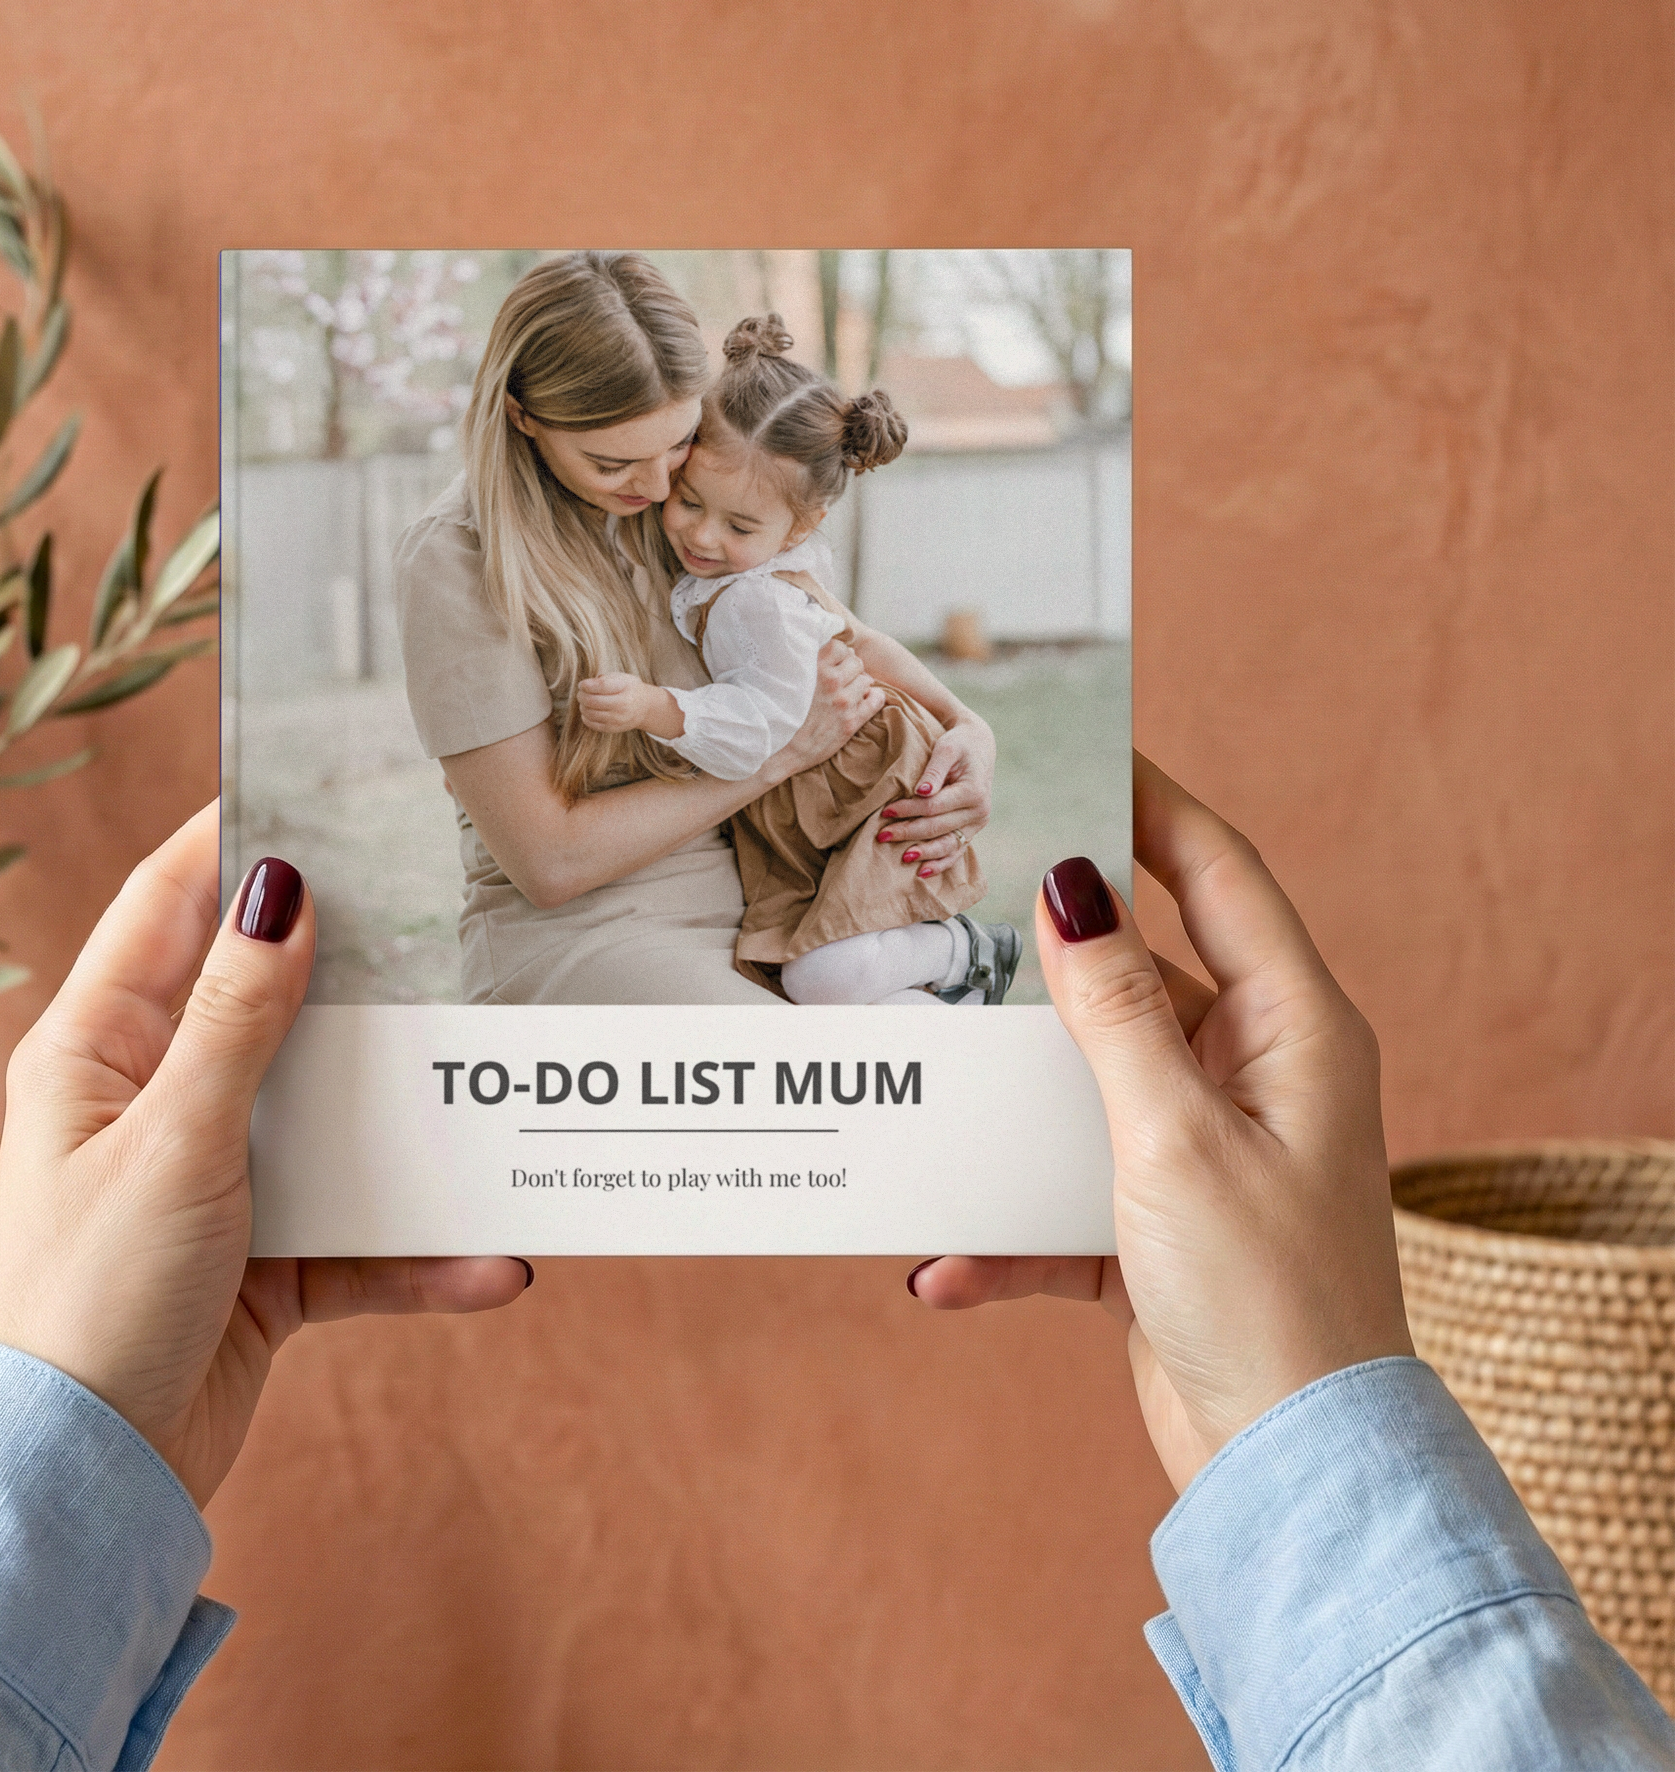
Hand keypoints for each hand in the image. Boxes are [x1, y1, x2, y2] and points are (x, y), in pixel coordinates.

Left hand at [0, 805, 529, 1507]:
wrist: (81, 1489)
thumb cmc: (89, 1302)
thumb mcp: (173, 1142)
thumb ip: (236, 1018)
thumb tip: (279, 886)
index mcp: (99, 1049)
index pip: (168, 902)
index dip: (235, 833)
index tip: (313, 777)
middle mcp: (158, 1097)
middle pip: (273, 998)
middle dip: (359, 966)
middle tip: (443, 908)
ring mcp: (218, 1177)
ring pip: (336, 1114)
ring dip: (412, 1122)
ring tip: (495, 1089)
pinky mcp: (267, 1259)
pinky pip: (362, 1233)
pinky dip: (421, 1249)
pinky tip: (490, 1262)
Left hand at [577, 672, 662, 734]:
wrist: (644, 708)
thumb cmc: (628, 689)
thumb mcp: (621, 677)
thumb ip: (604, 679)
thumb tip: (586, 686)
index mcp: (625, 688)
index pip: (601, 686)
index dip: (586, 685)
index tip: (582, 684)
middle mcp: (622, 705)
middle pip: (592, 701)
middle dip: (581, 695)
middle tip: (581, 692)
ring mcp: (617, 719)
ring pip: (589, 713)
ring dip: (582, 706)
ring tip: (585, 701)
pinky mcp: (612, 728)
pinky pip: (591, 724)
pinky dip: (586, 716)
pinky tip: (589, 710)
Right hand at [765, 638, 884, 778]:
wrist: (779, 750)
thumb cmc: (778, 713)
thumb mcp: (784, 681)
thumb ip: (802, 664)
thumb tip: (817, 648)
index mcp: (813, 669)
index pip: (839, 647)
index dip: (839, 654)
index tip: (834, 663)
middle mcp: (831, 683)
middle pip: (856, 662)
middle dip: (851, 669)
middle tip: (843, 679)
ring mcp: (843, 702)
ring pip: (867, 680)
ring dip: (860, 684)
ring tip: (850, 692)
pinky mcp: (851, 722)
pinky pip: (876, 700)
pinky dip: (874, 698)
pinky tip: (865, 700)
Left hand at [875, 712, 994, 874]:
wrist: (978, 746)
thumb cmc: (958, 744)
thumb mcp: (946, 748)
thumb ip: (934, 770)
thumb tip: (921, 792)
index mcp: (974, 791)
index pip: (934, 807)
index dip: (908, 810)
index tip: (885, 811)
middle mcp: (980, 811)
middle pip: (938, 828)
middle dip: (909, 833)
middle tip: (882, 836)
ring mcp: (977, 824)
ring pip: (948, 845)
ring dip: (924, 853)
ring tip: (901, 859)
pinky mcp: (972, 830)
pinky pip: (957, 851)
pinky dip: (941, 863)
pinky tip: (923, 873)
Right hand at [909, 755, 1411, 1492]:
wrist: (1288, 1473)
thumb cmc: (1265, 1297)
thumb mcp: (1173, 1136)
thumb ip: (1113, 1010)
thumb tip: (1070, 883)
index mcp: (1292, 1030)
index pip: (1220, 873)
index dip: (1154, 802)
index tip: (1083, 744)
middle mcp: (1255, 1074)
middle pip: (1139, 970)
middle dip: (1048, 946)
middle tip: (958, 891)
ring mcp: (1206, 1147)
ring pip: (1086, 1080)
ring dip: (1008, 1101)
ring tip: (925, 1080)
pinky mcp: (1160, 1222)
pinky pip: (1063, 1192)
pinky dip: (1005, 1224)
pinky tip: (946, 1263)